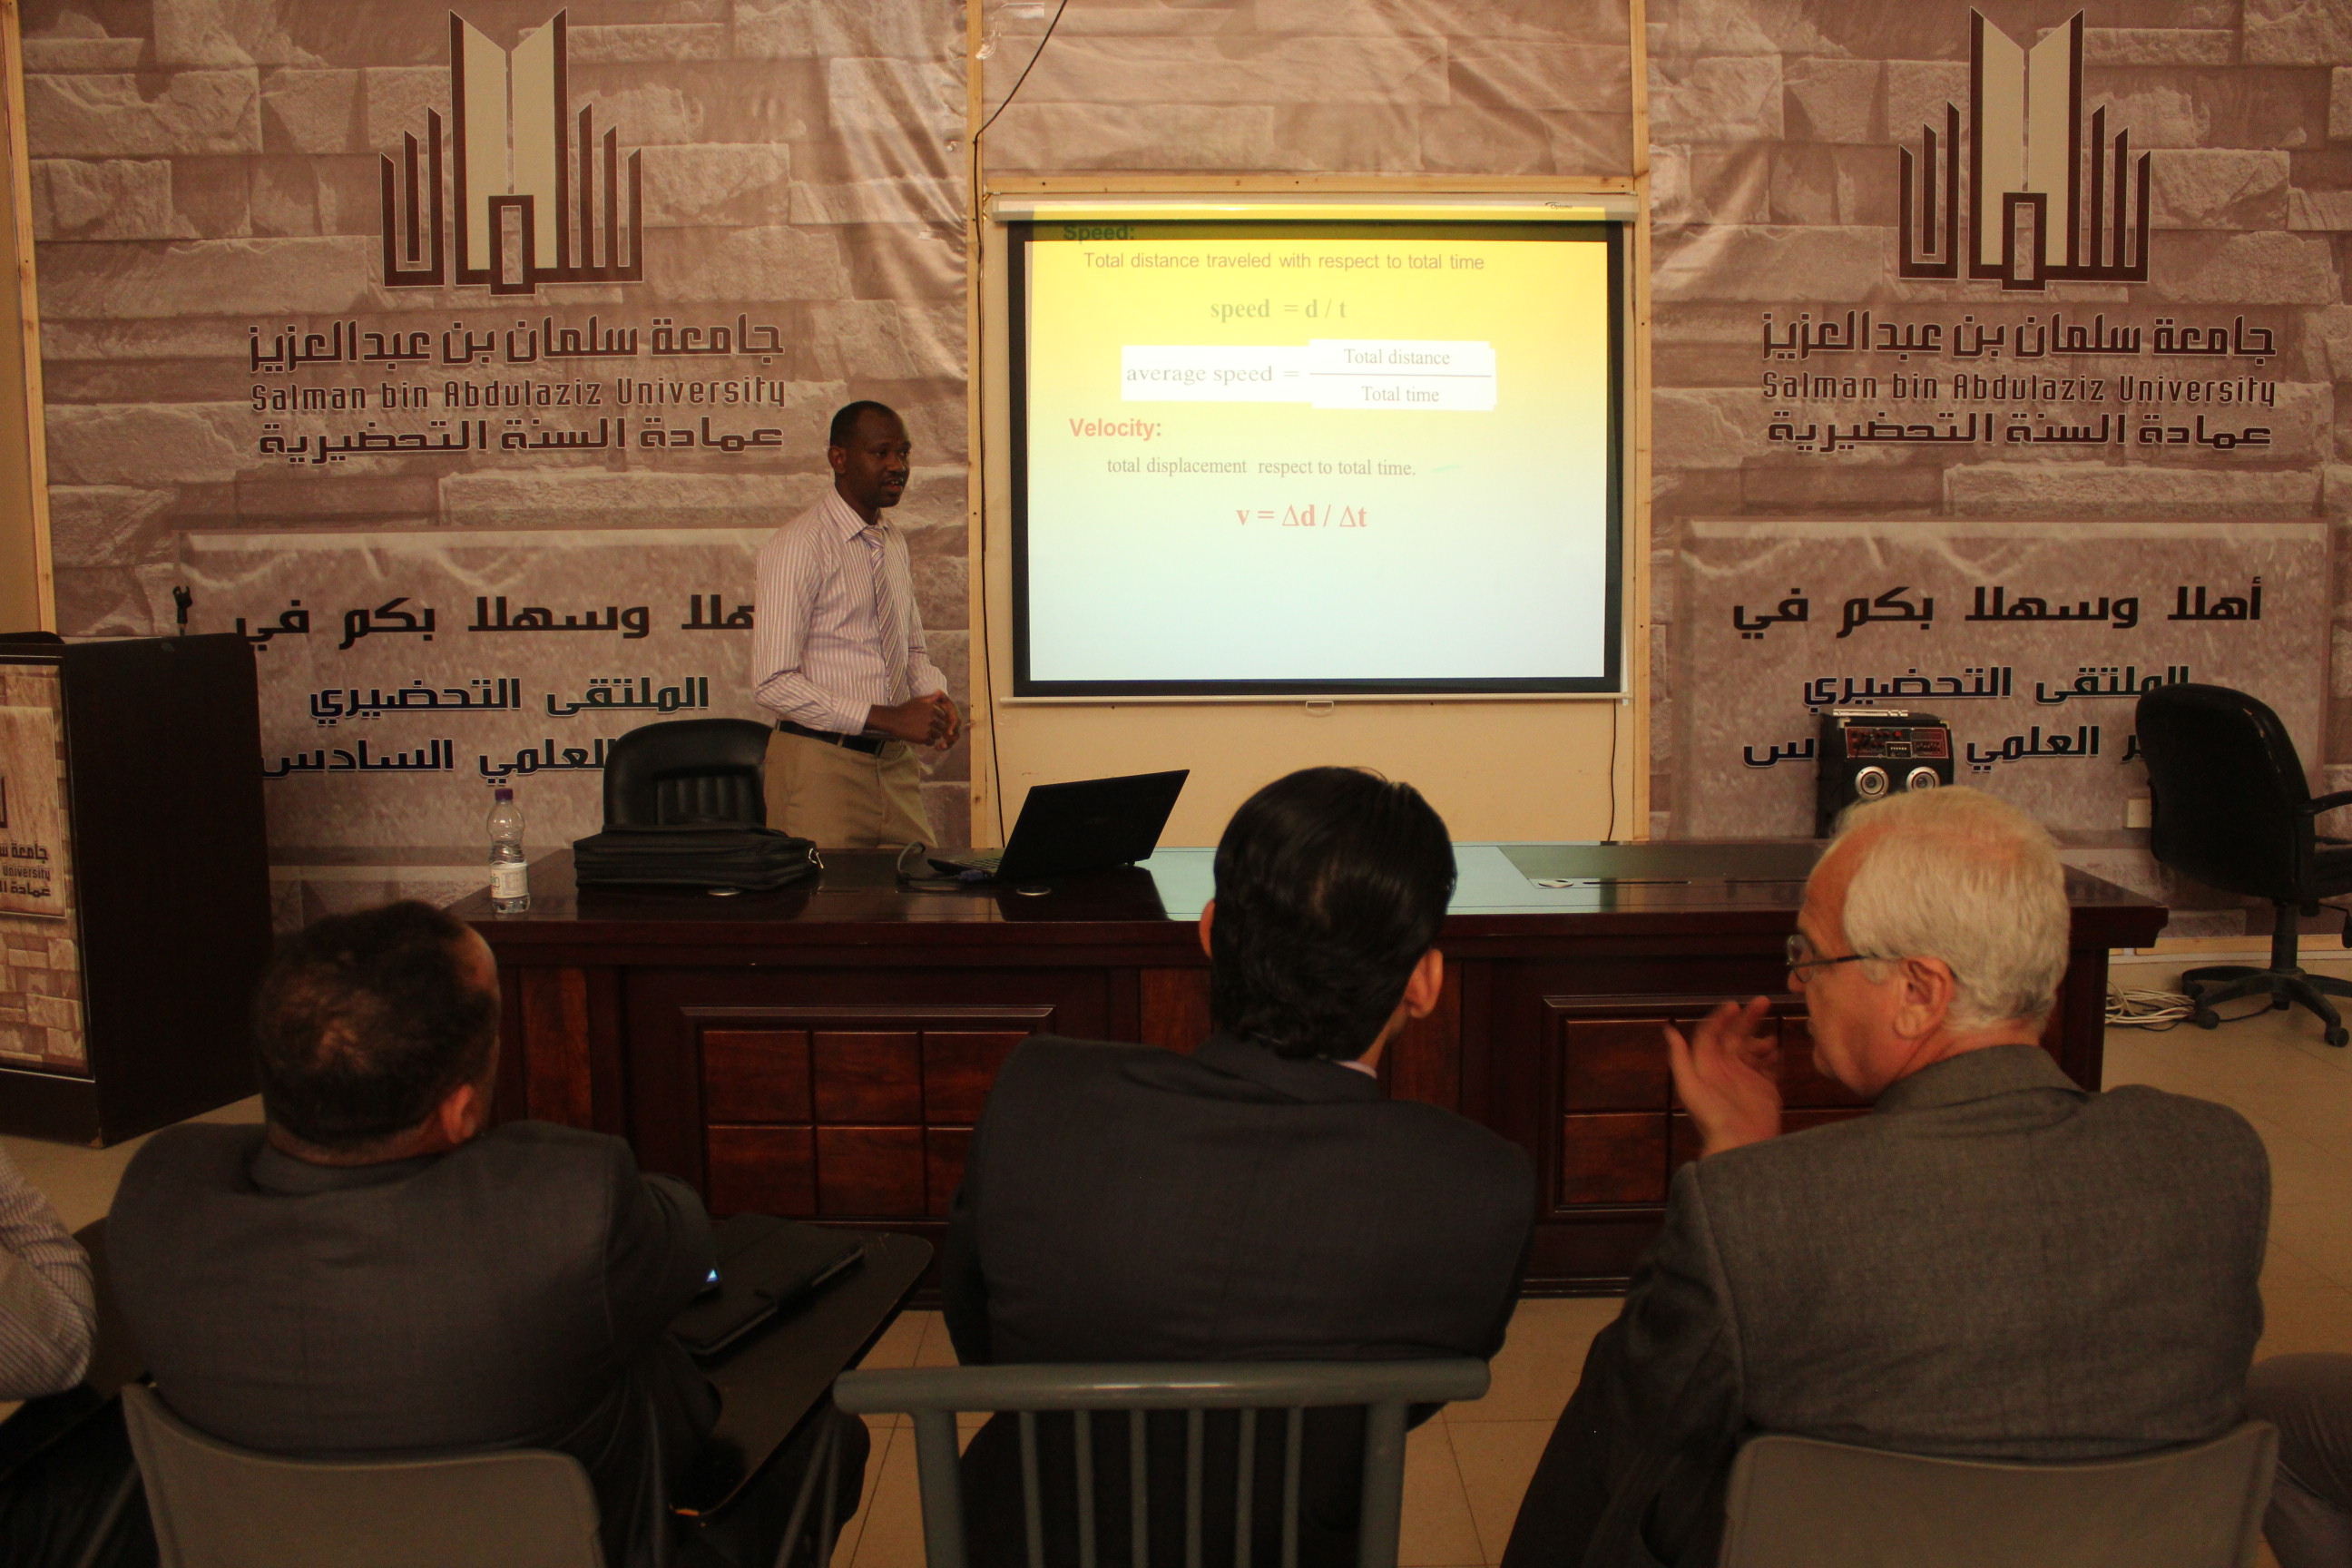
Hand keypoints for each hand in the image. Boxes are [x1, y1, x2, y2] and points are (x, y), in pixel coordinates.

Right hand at [867, 695, 951, 745]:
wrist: (893, 719)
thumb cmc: (905, 709)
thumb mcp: (918, 700)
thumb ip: (931, 698)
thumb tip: (940, 693)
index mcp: (932, 709)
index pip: (943, 717)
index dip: (937, 720)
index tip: (929, 721)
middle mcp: (932, 718)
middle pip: (941, 726)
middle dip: (936, 728)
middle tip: (925, 728)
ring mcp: (928, 728)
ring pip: (938, 735)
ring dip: (932, 736)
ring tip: (923, 733)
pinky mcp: (923, 738)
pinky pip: (931, 742)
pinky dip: (927, 742)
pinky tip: (919, 737)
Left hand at [922, 691, 961, 751]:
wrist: (937, 706)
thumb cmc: (939, 702)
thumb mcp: (940, 698)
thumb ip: (939, 696)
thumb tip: (938, 692)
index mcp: (954, 715)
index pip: (956, 722)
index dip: (953, 728)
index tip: (948, 733)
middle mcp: (955, 724)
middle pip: (956, 733)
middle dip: (950, 740)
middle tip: (943, 744)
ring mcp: (951, 730)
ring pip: (952, 740)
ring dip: (947, 745)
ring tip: (939, 747)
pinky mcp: (947, 735)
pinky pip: (947, 743)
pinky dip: (943, 746)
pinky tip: (936, 748)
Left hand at [1666, 996, 1782, 1157]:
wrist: (1741, 1144)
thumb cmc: (1713, 1116)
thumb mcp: (1689, 1085)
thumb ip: (1680, 1057)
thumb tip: (1668, 1030)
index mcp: (1708, 1064)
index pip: (1712, 1033)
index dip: (1722, 1017)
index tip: (1735, 1005)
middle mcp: (1726, 1068)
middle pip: (1736, 1036)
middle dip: (1748, 1018)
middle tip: (1762, 1002)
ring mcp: (1746, 1077)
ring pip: (1754, 1049)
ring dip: (1761, 1038)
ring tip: (1770, 1037)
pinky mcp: (1765, 1089)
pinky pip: (1769, 1067)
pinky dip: (1773, 1058)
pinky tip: (1777, 1053)